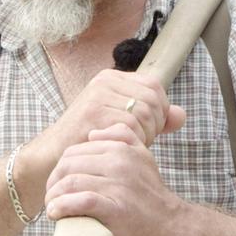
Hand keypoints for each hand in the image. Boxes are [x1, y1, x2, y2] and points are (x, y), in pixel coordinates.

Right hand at [27, 70, 185, 170]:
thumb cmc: (91, 141)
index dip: (161, 110)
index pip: (155, 86)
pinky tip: (119, 149)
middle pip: (153, 100)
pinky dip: (132, 142)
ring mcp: (98, 95)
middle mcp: (105, 81)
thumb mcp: (125, 124)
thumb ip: (155, 118)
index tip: (149, 130)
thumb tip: (182, 115)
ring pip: (145, 113)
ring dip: (144, 136)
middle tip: (139, 142)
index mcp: (112, 78)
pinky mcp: (93, 112)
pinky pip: (131, 126)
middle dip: (155, 126)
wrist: (53, 156)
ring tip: (128, 146)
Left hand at [43, 122, 186, 235]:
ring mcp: (118, 185)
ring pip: (71, 182)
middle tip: (51, 197)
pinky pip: (81, 201)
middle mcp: (119, 162)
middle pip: (69, 165)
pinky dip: (63, 207)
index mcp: (121, 148)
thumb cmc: (150, 196)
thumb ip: (123, 138)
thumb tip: (94, 134)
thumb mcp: (143, 157)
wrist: (171, 225)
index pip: (76, 150)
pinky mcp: (116, 208)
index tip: (57, 183)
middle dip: (53, 181)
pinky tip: (56, 213)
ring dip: (54, 196)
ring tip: (52, 207)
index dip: (60, 167)